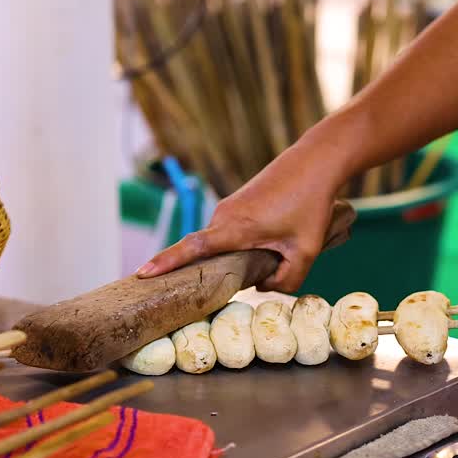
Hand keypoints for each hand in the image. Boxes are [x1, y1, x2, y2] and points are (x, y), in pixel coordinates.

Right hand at [135, 149, 353, 291]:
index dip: (166, 262)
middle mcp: (224, 216)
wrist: (315, 163)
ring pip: (221, 243)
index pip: (192, 248)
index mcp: (236, 228)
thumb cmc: (310, 204)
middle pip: (205, 252)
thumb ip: (287, 279)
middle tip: (204, 295)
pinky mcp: (236, 204)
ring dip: (233, 257)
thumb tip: (264, 286)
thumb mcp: (307, 251)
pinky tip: (264, 247)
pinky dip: (237, 245)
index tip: (142, 273)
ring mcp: (228, 208)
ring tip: (259, 262)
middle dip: (203, 272)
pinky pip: (228, 232)